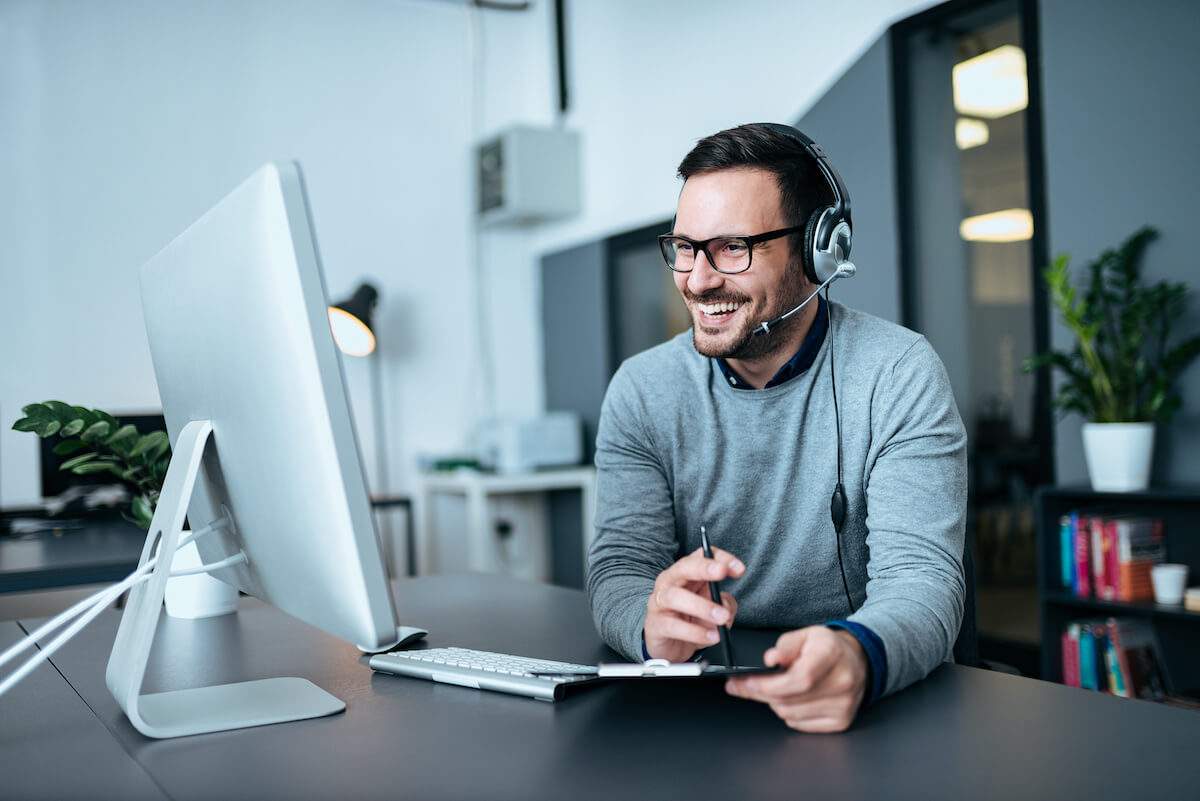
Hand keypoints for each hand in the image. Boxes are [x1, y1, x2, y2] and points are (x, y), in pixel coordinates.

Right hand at [644, 547, 743, 662]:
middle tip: (722, 572)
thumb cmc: (690, 621)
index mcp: (686, 574)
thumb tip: (726, 607)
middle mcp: (670, 583)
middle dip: (704, 567)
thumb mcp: (713, 610)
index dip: (720, 558)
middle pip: (684, 567)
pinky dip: (695, 632)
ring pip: (675, 596)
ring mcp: (659, 603)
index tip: (739, 569)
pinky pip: (673, 626)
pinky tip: (711, 636)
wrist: (669, 646)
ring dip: (702, 606)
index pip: (701, 556)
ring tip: (721, 618)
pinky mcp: (655, 625)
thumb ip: (725, 604)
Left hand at [725, 626, 867, 732]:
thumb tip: (769, 660)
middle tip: (744, 685)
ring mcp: (843, 705)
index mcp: (831, 654)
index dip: (770, 684)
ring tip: (773, 689)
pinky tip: (792, 699)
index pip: (800, 678)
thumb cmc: (827, 648)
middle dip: (761, 692)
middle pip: (790, 699)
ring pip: (790, 714)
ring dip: (774, 703)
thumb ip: (784, 646)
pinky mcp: (841, 722)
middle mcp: (842, 681)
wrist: (856, 662)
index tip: (748, 681)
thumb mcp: (804, 635)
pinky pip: (799, 724)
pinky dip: (789, 713)